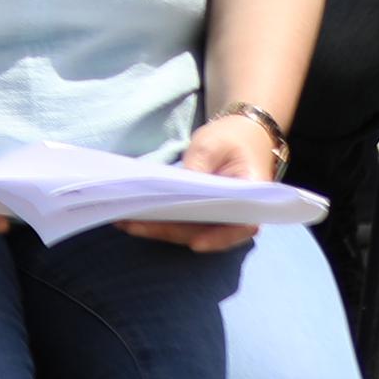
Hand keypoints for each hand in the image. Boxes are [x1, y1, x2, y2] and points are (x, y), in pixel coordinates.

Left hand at [128, 109, 286, 251]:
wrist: (241, 134)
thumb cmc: (231, 138)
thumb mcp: (211, 144)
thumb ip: (197, 165)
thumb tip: (175, 188)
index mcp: (253, 194)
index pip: (243, 225)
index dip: (220, 238)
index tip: (196, 243)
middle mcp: (240, 212)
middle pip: (208, 231)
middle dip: (171, 232)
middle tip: (134, 226)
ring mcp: (222, 215)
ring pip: (193, 231)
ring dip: (161, 230)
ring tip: (125, 224)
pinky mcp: (206, 213)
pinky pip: (186, 222)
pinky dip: (163, 222)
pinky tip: (135, 219)